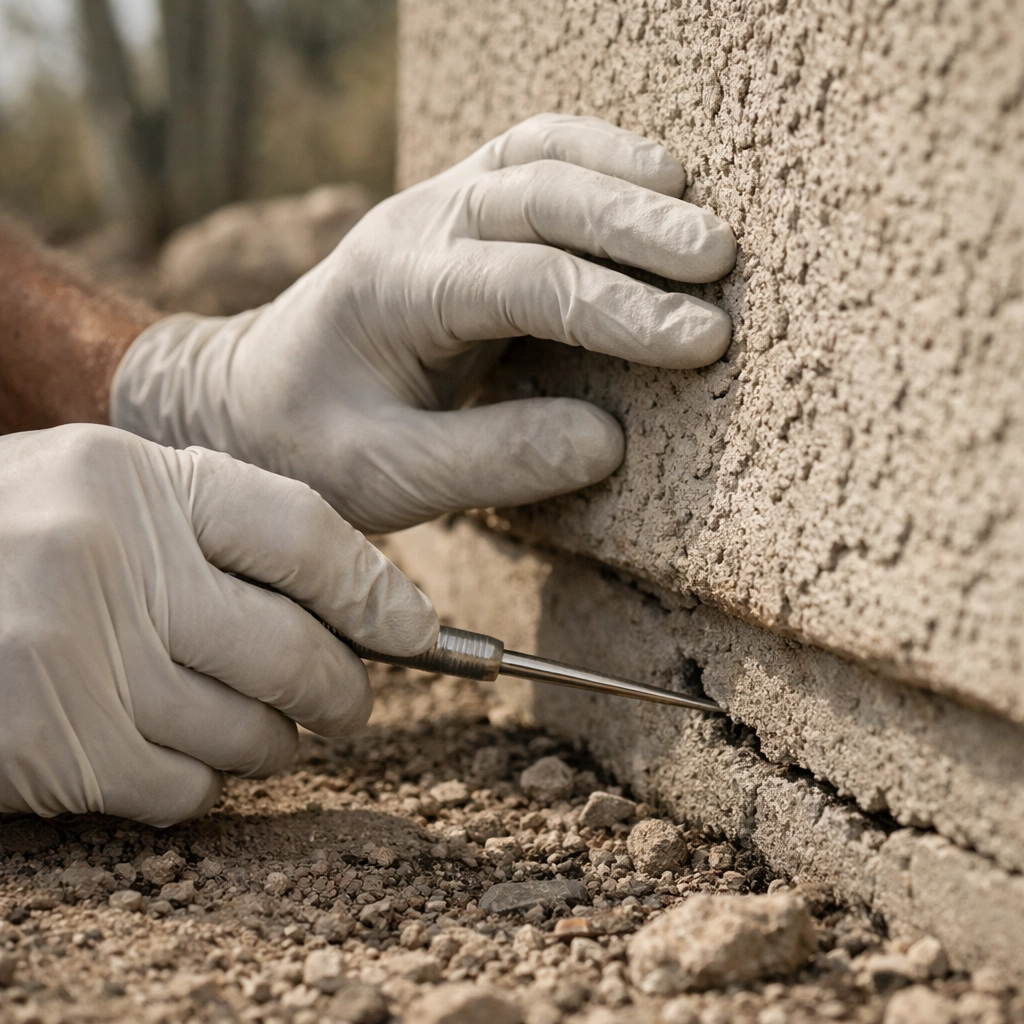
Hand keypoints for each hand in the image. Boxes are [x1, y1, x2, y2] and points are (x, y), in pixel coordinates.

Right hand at [0, 424, 436, 824]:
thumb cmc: (8, 542)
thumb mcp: (102, 495)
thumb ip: (215, 533)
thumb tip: (359, 602)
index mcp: (133, 477)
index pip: (302, 531)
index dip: (375, 590)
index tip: (418, 629)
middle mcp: (107, 557)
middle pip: (290, 646)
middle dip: (345, 690)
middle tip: (352, 704)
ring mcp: (71, 655)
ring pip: (246, 730)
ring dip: (276, 744)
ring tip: (272, 733)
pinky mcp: (45, 746)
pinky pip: (183, 787)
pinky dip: (204, 784)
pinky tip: (184, 757)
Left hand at [111, 114, 735, 532]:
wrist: (247, 394)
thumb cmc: (311, 444)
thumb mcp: (387, 477)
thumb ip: (494, 462)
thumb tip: (610, 440)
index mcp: (394, 290)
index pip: (524, 281)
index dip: (618, 309)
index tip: (700, 342)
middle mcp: (415, 227)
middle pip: (538, 194)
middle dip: (638, 226)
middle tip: (724, 262)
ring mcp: (434, 206)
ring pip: (539, 155)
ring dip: (627, 180)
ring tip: (707, 225)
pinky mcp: (454, 211)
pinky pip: (532, 159)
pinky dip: (600, 162)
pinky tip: (656, 187)